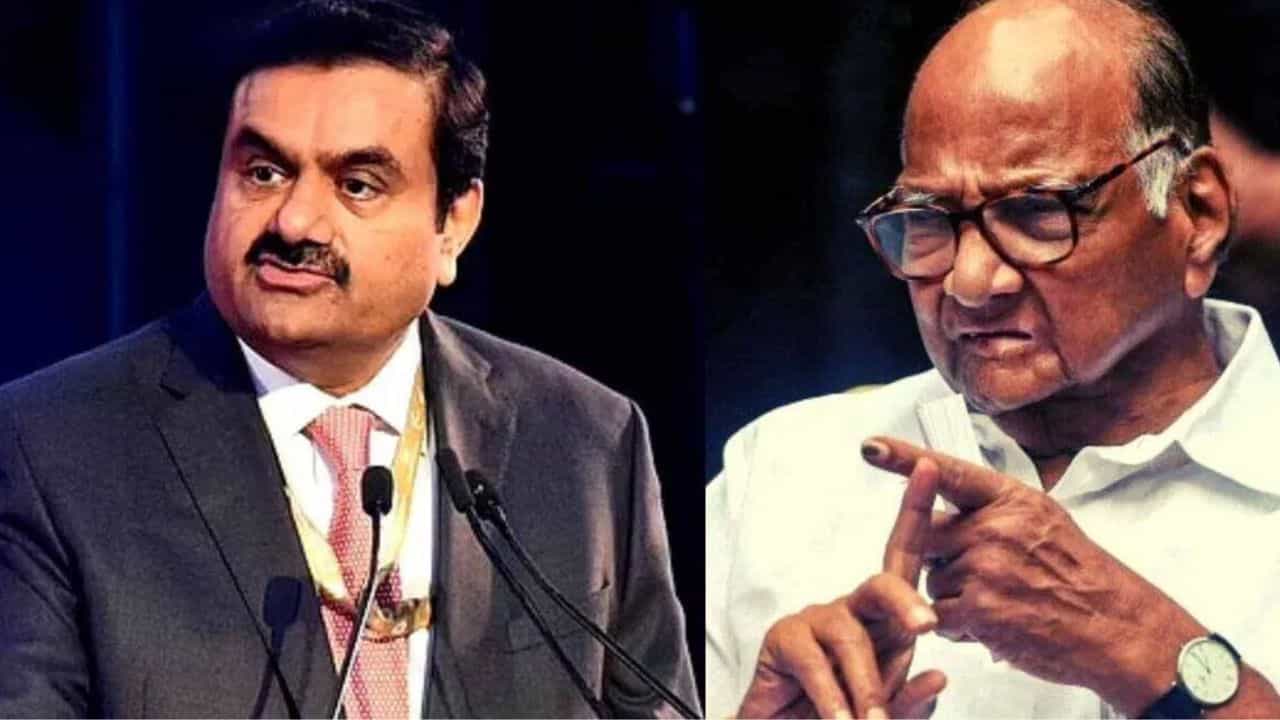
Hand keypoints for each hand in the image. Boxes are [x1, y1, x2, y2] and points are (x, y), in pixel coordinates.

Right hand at [736, 460, 948, 718]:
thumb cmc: (846, 718)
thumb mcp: (890, 714)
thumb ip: (914, 701)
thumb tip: (939, 675)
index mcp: (887, 623)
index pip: (907, 561)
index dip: (917, 514)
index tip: (929, 470)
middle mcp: (853, 612)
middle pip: (882, 583)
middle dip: (904, 601)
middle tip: (924, 626)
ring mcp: (816, 620)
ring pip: (852, 638)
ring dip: (866, 686)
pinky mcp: (784, 638)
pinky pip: (816, 664)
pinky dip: (832, 699)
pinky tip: (839, 718)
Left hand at [860, 436, 1205, 714]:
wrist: (1117, 628)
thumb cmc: (1080, 576)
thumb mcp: (1043, 521)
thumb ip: (993, 510)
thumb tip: (945, 505)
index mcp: (1011, 499)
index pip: (949, 473)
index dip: (905, 459)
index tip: (871, 447)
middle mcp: (995, 526)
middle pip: (927, 536)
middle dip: (941, 558)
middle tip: (983, 575)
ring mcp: (986, 567)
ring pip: (932, 579)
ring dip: (952, 597)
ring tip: (1000, 603)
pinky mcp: (980, 608)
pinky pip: (937, 614)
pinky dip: (955, 626)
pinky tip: (990, 626)